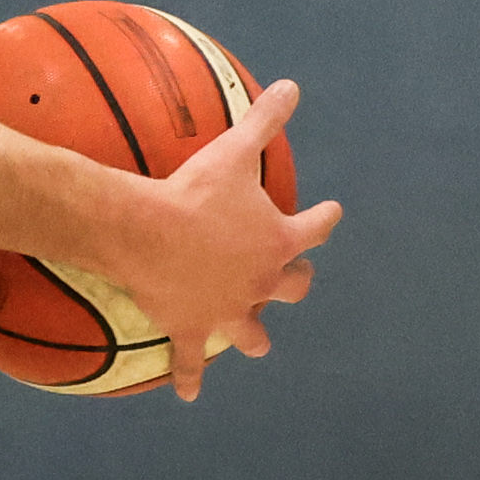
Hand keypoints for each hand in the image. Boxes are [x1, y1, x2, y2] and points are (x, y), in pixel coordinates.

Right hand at [103, 79, 344, 401]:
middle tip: (292, 279)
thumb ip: (266, 119)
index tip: (332, 211)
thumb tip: (293, 85)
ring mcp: (227, 310)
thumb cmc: (194, 191)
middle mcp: (261, 281)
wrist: (147, 232)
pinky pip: (191, 360)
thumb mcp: (235, 150)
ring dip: (254, 336)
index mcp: (278, 241)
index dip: (325, 218)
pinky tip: (190, 395)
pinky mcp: (191, 327)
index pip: (316, 227)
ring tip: (255, 341)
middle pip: (292, 287)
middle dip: (295, 283)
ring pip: (251, 333)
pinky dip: (190, 377)